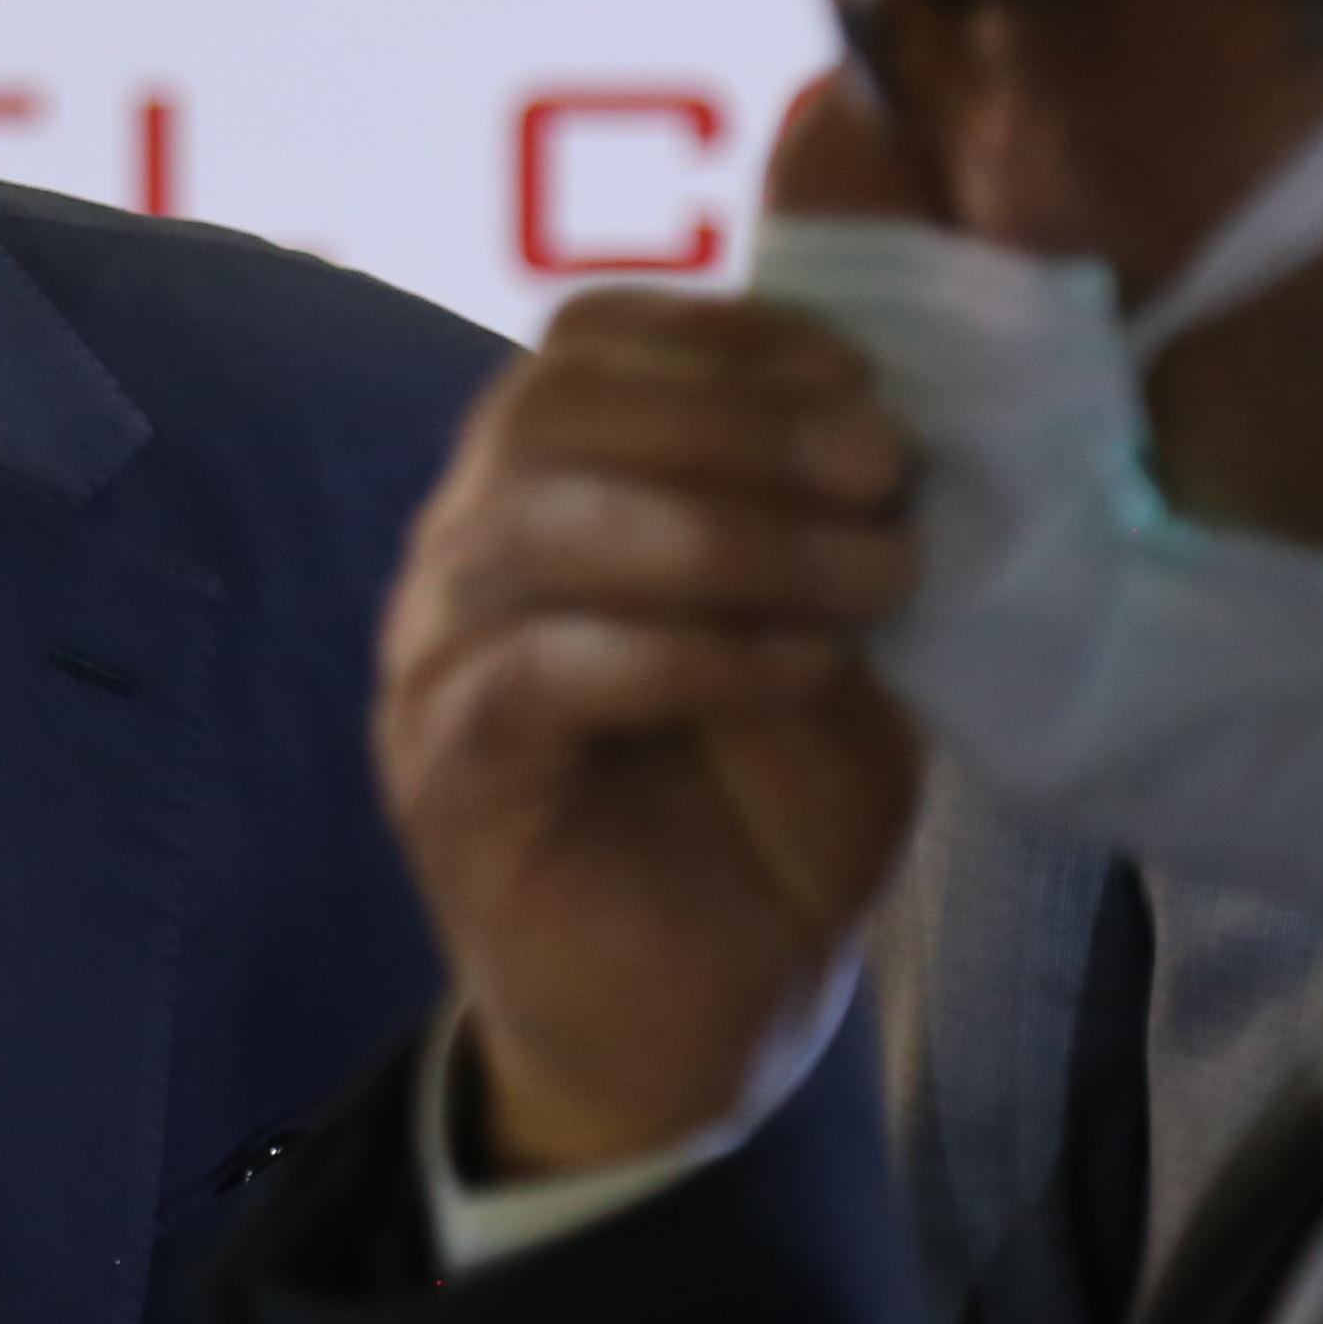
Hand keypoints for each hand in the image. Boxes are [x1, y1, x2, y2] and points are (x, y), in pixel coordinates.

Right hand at [374, 141, 924, 1176]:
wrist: (708, 1024)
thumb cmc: (771, 813)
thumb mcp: (843, 622)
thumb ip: (840, 490)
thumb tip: (884, 299)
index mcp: (552, 493)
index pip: (586, 342)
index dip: (727, 334)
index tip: (871, 383)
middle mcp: (467, 555)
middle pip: (548, 408)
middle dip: (735, 420)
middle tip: (884, 470)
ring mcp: (438, 665)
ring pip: (535, 526)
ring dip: (725, 531)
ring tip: (869, 576)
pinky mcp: (446, 777)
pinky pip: (534, 673)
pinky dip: (680, 652)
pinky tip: (794, 669)